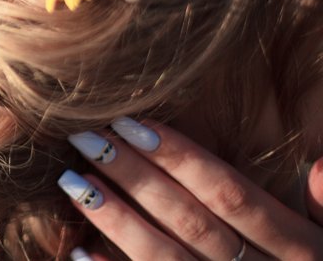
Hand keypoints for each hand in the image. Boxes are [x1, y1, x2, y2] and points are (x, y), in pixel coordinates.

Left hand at [58, 118, 322, 259]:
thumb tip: (319, 166)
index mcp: (297, 251)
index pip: (230, 195)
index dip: (182, 158)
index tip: (133, 123)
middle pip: (188, 219)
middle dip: (134, 175)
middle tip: (86, 135)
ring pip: (161, 257)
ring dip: (114, 218)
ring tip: (72, 181)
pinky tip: (79, 251)